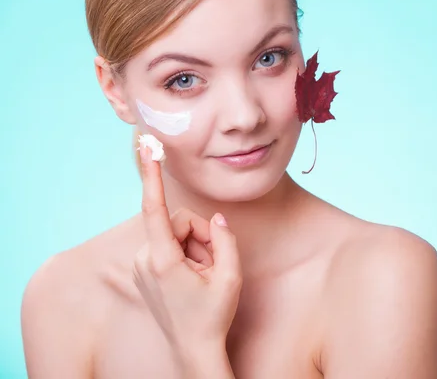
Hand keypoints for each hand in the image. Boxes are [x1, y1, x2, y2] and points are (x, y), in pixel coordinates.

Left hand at [132, 145, 242, 364]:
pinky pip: (168, 246)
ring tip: (203, 275)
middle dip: (200, 236)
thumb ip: (225, 239)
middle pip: (178, 222)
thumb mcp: (230, 276)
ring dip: (194, 248)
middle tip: (214, 264)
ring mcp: (142, 266)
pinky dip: (185, 255)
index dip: (151, 176)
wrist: (193, 350)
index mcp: (163, 260)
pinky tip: (193, 277)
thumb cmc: (213, 315)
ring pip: (174, 234)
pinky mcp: (145, 270)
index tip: (147, 149)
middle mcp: (145, 260)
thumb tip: (215, 218)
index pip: (154, 209)